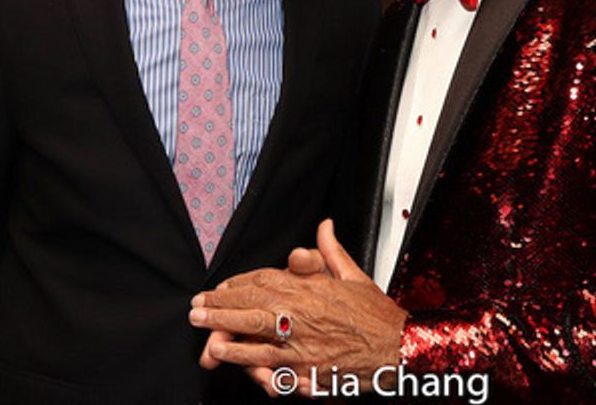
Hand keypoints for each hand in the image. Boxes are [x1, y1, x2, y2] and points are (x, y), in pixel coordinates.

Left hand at [190, 220, 405, 393]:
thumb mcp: (354, 276)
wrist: (398, 348)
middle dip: (221, 307)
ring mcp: (304, 343)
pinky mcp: (307, 371)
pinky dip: (249, 363)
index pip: (265, 280)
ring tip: (204, 333)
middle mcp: (304, 313)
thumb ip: (331, 252)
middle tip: (197, 308)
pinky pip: (271, 366)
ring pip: (255, 336)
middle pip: (253, 305)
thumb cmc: (376, 316)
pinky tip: (231, 361)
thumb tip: (324, 226)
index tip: (221, 288)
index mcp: (313, 288)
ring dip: (226, 334)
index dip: (238, 284)